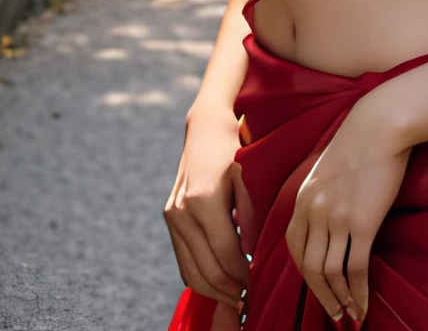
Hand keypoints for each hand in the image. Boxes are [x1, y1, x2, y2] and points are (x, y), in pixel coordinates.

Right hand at [164, 108, 250, 312]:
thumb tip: (250, 255)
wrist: (206, 129)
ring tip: (235, 298)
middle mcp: (182, 212)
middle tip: (248, 299)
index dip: (243, 274)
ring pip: (191, 272)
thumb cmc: (235, 149)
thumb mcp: (249, 177)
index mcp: (203, 201)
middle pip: (207, 269)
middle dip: (229, 290)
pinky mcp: (169, 218)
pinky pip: (183, 261)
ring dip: (213, 290)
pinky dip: (199, 278)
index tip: (258, 282)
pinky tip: (219, 282)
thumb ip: (250, 216)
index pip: (225, 255)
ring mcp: (172, 216)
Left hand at [285, 95, 410, 324]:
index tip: (317, 291)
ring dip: (341, 299)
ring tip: (351, 314)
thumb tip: (327, 228)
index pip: (294, 249)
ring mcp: (336, 218)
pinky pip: (357, 268)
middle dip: (322, 297)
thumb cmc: (360, 144)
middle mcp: (314, 211)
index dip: (305, 276)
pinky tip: (364, 304)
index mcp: (303, 199)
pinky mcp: (362, 223)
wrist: (380, 126)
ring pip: (332, 273)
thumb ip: (321, 198)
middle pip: (310, 268)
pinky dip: (359, 292)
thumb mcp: (327, 171)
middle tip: (335, 314)